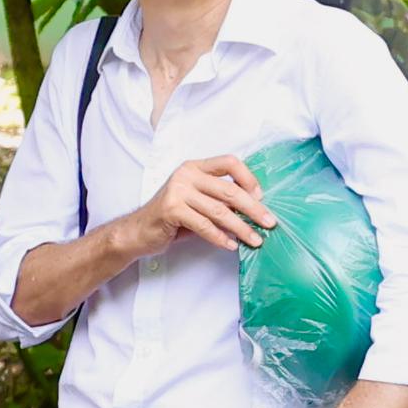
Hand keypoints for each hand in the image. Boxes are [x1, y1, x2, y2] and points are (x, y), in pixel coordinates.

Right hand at [133, 154, 279, 260]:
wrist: (138, 231)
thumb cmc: (171, 217)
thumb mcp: (197, 201)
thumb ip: (219, 199)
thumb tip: (253, 207)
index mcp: (195, 167)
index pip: (229, 162)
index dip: (248, 178)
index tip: (261, 196)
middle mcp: (186, 175)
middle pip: (229, 190)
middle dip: (253, 209)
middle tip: (269, 223)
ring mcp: (177, 191)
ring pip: (220, 211)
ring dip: (241, 228)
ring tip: (255, 240)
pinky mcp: (172, 210)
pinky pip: (204, 225)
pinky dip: (220, 237)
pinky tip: (231, 245)